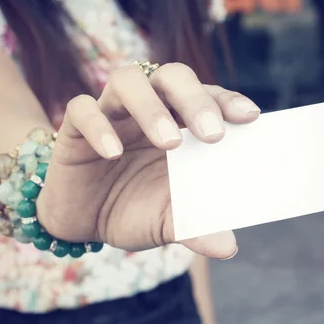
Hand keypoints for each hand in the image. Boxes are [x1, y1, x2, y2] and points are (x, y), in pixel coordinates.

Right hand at [36, 63, 259, 258]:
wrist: (84, 223)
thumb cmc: (135, 209)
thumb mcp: (169, 221)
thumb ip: (197, 226)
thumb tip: (229, 246)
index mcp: (179, 123)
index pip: (207, 96)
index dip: (227, 101)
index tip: (249, 117)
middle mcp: (148, 109)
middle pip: (172, 76)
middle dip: (196, 99)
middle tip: (213, 134)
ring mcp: (111, 113)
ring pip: (127, 80)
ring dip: (151, 106)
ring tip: (169, 141)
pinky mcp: (73, 129)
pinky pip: (81, 110)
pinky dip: (99, 126)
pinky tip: (113, 153)